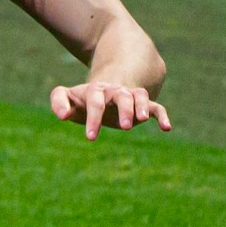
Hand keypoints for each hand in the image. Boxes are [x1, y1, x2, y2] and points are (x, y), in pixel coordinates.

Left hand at [50, 82, 170, 139]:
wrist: (105, 88)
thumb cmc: (83, 99)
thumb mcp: (68, 96)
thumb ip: (58, 102)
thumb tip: (63, 116)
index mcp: (96, 91)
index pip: (95, 101)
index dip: (93, 118)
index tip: (90, 138)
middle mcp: (115, 91)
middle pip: (121, 96)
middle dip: (124, 109)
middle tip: (124, 127)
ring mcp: (130, 96)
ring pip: (139, 96)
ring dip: (141, 107)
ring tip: (142, 121)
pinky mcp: (142, 105)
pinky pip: (155, 107)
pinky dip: (162, 115)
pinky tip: (167, 128)